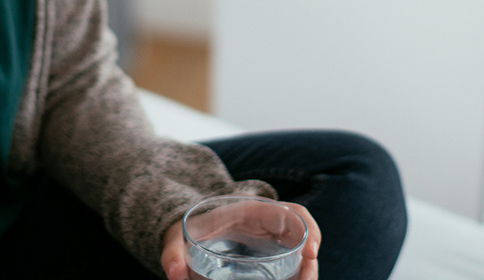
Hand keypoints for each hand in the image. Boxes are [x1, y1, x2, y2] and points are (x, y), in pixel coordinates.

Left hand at [160, 201, 320, 279]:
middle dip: (311, 262)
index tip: (310, 252)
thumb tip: (174, 274)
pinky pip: (291, 265)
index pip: (291, 212)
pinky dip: (295, 275)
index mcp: (253, 211)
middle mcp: (269, 224)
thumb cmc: (189, 229)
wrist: (190, 230)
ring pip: (301, 254)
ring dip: (305, 271)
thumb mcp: (179, 237)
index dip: (307, 229)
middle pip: (304, 236)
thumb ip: (173, 252)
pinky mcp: (271, 257)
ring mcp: (273, 241)